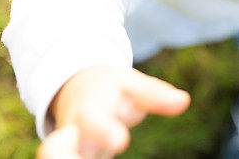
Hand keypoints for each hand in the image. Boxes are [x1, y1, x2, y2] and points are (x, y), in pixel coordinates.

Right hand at [37, 66, 190, 158]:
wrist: (78, 92)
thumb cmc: (114, 91)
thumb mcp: (132, 87)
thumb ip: (155, 95)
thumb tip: (184, 100)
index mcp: (90, 112)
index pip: (95, 121)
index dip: (105, 132)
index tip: (120, 142)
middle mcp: (71, 136)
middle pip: (56, 150)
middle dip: (64, 157)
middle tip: (109, 147)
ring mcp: (66, 152)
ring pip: (54, 157)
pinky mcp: (66, 158)